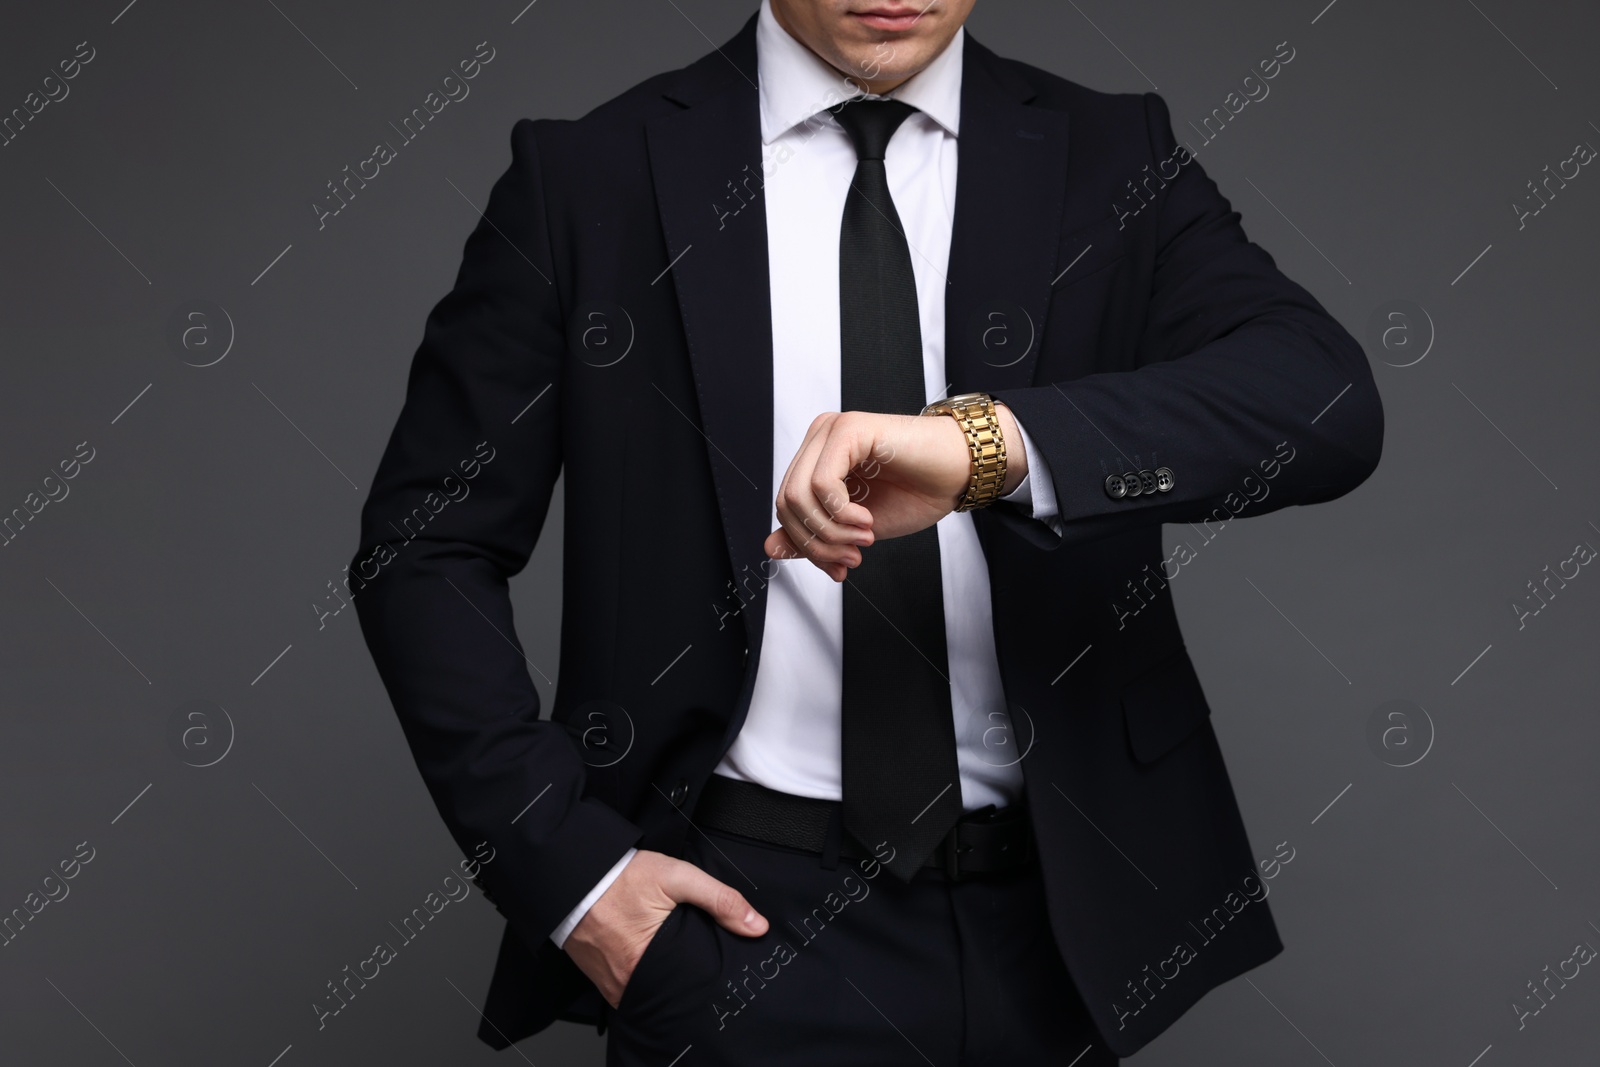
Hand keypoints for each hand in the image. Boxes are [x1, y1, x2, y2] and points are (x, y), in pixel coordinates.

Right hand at [562, 849, 768, 1008]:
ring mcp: (611, 983)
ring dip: (665, 977)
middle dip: (687, 977)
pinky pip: (630, 985)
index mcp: (646, 964)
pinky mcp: (600, 978)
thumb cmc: (620, 877)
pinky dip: (643, 974)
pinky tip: (652, 957)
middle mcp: (626, 981)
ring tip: (677, 956)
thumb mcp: (677, 877)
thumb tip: (756, 926)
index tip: (719, 963)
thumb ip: (720, 900)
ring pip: (650, 989)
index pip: (691, 983)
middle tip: (697, 955)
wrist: (574, 874)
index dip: (708, 974)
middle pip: (671, 989)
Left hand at [764, 404, 1026, 581]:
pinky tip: (866, 521)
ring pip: (798, 496)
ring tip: (864, 539)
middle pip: (786, 503)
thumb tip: (770, 547)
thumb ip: (813, 535)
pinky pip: (822, 483)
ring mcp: (832, 431)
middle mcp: (819, 440)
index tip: (839, 568)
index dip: (807, 546)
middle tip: (852, 557)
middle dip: (818, 543)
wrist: (958, 474)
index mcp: (816, 460)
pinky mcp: (849, 429)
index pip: (786, 508)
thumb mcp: (854, 528)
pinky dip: (840, 513)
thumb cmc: (916, 492)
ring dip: (832, 531)